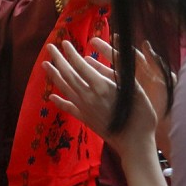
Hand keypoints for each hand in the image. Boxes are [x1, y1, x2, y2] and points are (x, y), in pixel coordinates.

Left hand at [44, 37, 159, 160]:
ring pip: (65, 89)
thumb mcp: (132, 88)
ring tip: (45, 65)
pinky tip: (51, 97)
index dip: (71, 53)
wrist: (135, 142)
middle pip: (69, 75)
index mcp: (101, 86)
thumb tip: (89, 61)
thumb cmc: (140, 113)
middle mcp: (88, 96)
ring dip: (54, 76)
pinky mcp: (85, 119)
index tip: (65, 42)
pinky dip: (59, 101)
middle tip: (49, 47)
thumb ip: (111, 73)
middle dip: (58, 60)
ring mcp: (85, 108)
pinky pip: (68, 108)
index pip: (81, 65)